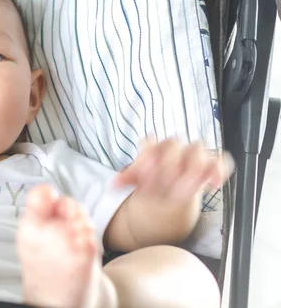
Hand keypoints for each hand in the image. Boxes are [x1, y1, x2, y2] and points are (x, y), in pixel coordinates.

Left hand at [112, 137, 233, 202]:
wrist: (169, 189)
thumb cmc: (151, 181)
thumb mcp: (137, 181)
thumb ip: (127, 179)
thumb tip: (112, 185)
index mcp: (153, 147)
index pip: (149, 142)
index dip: (146, 156)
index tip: (144, 174)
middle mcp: (173, 146)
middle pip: (173, 144)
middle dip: (168, 166)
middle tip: (164, 187)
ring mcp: (193, 153)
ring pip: (197, 148)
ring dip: (191, 168)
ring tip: (184, 190)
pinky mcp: (211, 163)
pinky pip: (220, 160)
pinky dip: (218, 169)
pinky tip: (211, 185)